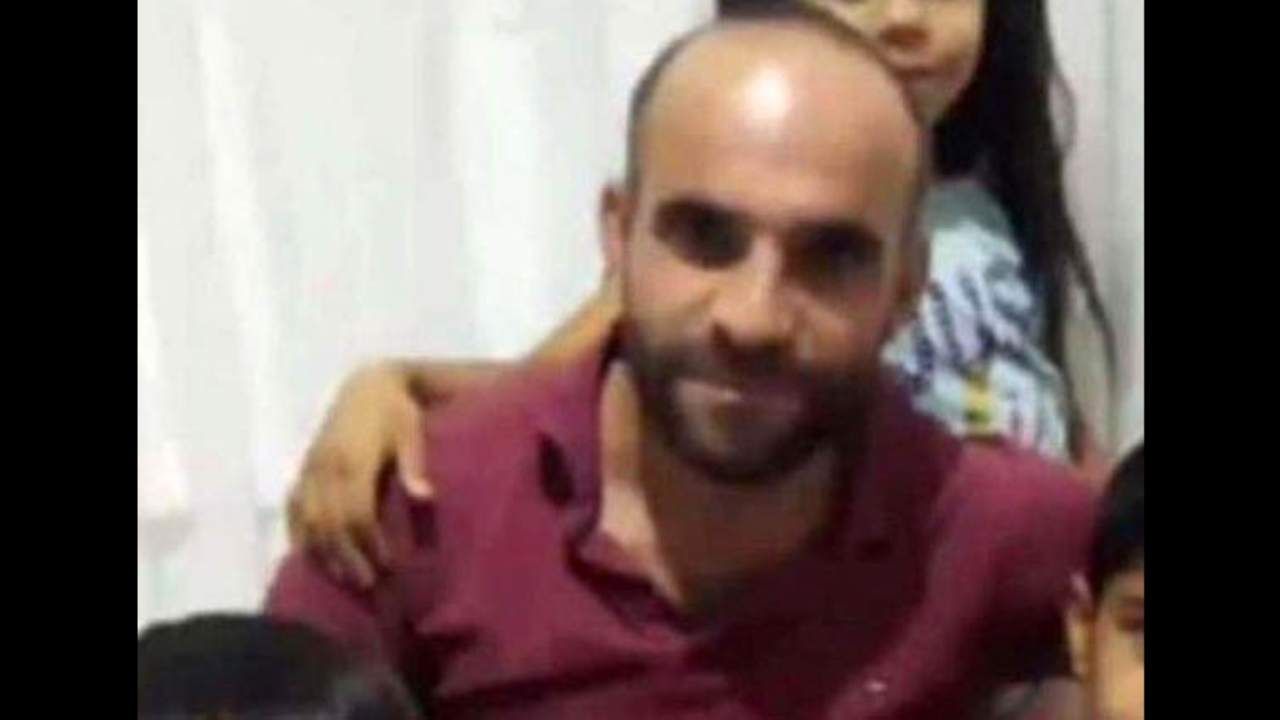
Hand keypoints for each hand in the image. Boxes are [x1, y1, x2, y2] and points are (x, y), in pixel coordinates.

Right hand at [286, 362, 433, 587]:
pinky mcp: (303, 469)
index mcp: (352, 460)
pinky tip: (311, 556)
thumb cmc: (397, 411)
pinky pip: (293, 508)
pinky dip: (300, 533)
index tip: (389, 564)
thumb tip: (426, 497)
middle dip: (348, 557)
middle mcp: (325, 468)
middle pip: (330, 524)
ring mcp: (310, 469)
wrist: (368, 384)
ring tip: (344, 577)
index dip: (369, 543)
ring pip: (309, 521)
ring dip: (325, 552)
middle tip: (368, 584)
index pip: (356, 514)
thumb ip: (414, 465)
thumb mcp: (411, 432)